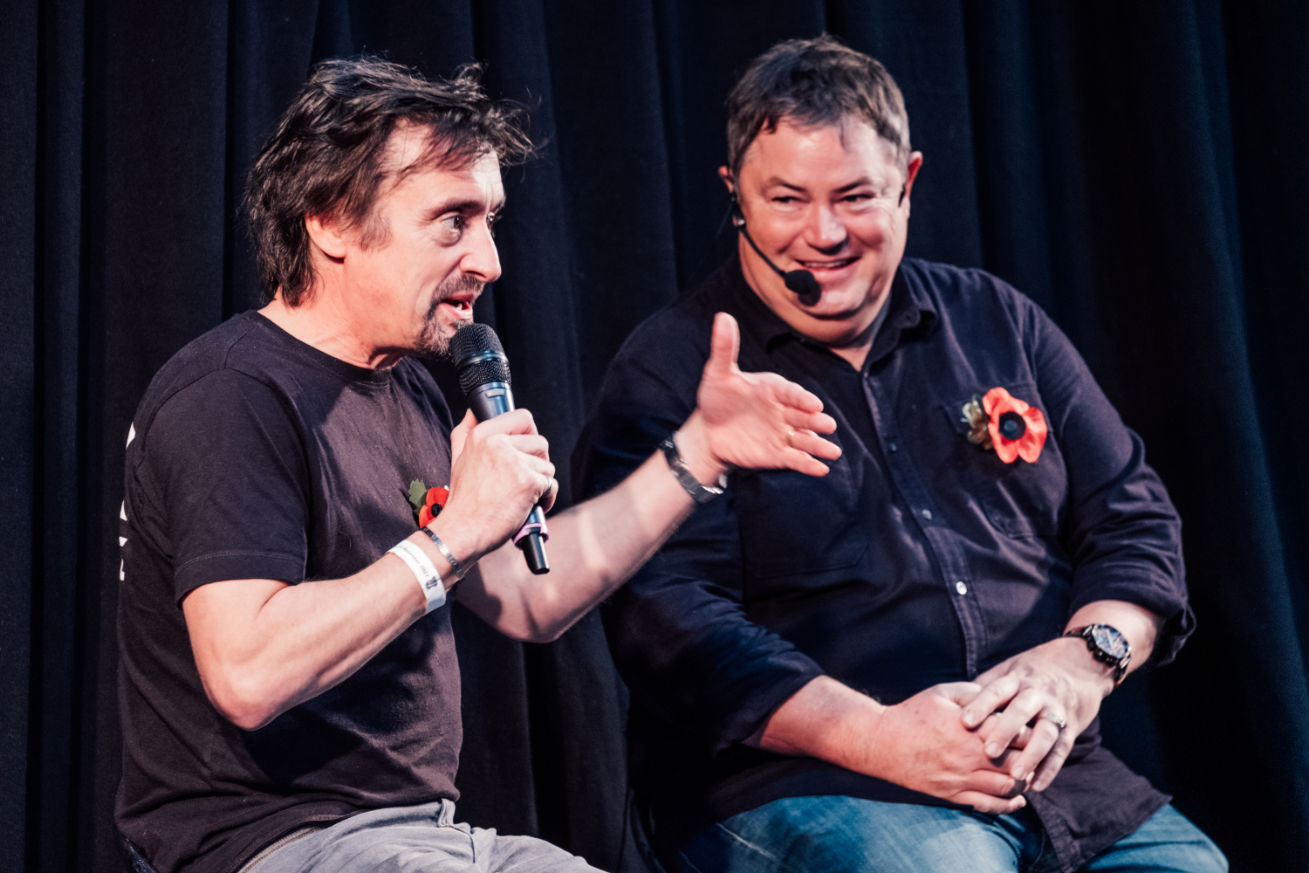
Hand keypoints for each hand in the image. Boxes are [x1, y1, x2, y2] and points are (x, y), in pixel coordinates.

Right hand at [443, 409, 555, 558]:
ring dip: (541, 482)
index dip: (530, 433)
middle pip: (540, 443)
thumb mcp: (458, 457)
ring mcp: (515, 463)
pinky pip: (551, 485)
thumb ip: (466, 431)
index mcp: (483, 435)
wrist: (463, 530)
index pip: (523, 417)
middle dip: (538, 462)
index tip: (528, 447)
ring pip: (548, 466)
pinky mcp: (528, 483)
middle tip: (525, 478)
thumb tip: (474, 411)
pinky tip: (532, 505)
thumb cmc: (463, 499)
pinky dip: (547, 498)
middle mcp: (499, 445)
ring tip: (523, 495)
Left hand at [694, 312, 840, 476]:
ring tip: (833, 453)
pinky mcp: (778, 454)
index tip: (814, 404)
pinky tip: (821, 469)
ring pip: (804, 439)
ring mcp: (782, 432)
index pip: (791, 393)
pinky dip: (808, 464)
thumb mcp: (718, 374)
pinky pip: (795, 459)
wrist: (709, 430)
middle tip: (829, 425)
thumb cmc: (717, 397)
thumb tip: (722, 316)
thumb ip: (725, 349)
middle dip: (816, 421)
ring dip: (819, 445)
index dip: (801, 399)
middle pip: (803, 416)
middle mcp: (783, 410)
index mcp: (774, 389)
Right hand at [866, 683, 1029, 813]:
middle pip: (1018, 763)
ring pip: (1007, 788)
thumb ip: (976, 692)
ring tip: (1026, 773)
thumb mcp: (944, 692)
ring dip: (1023, 782)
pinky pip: (987, 805)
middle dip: (1032, 759)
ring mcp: (961, 779)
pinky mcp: (951, 795)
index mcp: (972, 730)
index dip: (1031, 732)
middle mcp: (970, 757)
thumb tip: (1001, 697)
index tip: (1033, 728)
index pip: (1018, 735)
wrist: (881, 742)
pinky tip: (1017, 799)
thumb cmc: (913, 713)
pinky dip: (1008, 804)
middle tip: (1035, 753)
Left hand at [959, 639, 1112, 791]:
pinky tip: (1037, 786)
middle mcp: (1037, 693)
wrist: (1080, 664)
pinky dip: (1050, 769)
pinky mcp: (1072, 727)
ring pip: (1045, 733)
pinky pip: (1062, 750)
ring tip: (1016, 775)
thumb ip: (985, 688)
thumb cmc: (1032, 672)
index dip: (981, 706)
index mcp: (1016, 679)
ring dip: (1031, 755)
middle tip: (988, 751)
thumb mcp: (1009, 671)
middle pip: (1021, 711)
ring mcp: (1056, 710)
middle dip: (1005, 732)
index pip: (997, 690)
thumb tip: (953, 706)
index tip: (965, 722)